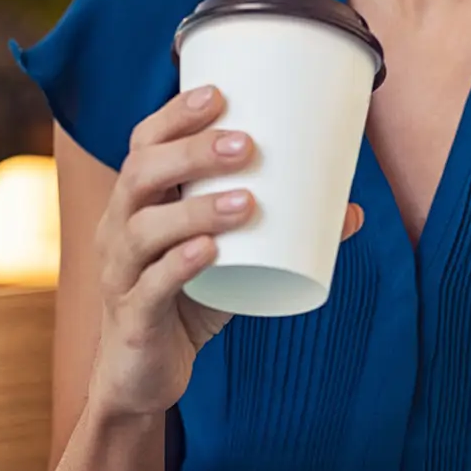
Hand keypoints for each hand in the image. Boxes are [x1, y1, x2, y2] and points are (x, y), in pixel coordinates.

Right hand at [88, 85, 362, 418]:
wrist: (143, 376)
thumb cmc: (187, 300)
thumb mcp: (233, 260)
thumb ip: (283, 233)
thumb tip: (352, 211)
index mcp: (137, 203)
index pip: (144, 145)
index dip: (175, 116)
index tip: (219, 94)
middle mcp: (118, 230)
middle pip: (141, 175)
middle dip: (192, 153)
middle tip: (246, 145)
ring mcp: (120, 275)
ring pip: (145, 229)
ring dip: (197, 209)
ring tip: (247, 200)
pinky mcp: (133, 319)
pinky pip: (149, 288)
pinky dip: (180, 266)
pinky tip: (209, 252)